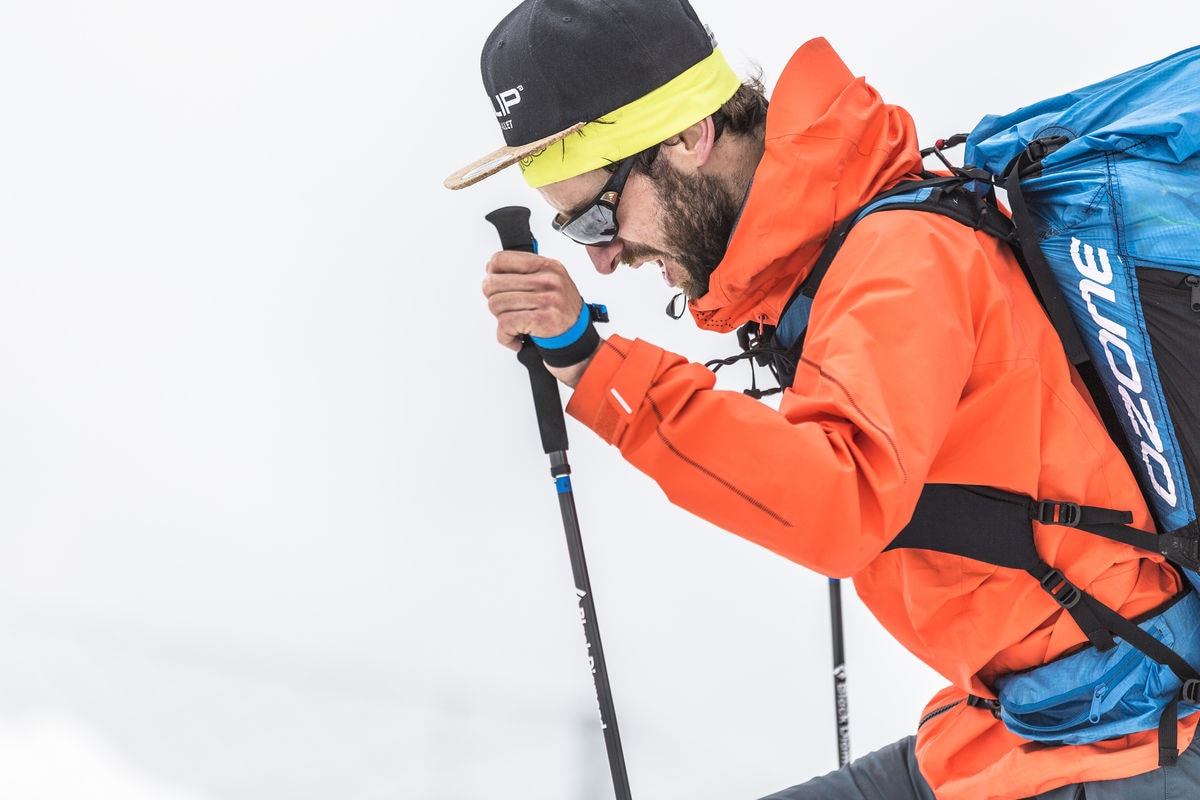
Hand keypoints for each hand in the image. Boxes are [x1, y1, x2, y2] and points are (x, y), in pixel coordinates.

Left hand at [482, 250, 601, 386]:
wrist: (577, 340)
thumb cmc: (560, 313)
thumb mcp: (549, 283)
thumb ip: (524, 274)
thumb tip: (492, 270)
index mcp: (547, 267)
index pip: (501, 259)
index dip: (491, 274)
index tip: (496, 286)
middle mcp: (548, 280)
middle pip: (493, 284)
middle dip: (493, 300)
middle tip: (504, 309)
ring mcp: (547, 299)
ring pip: (496, 304)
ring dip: (500, 320)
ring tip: (514, 324)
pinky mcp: (543, 319)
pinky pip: (505, 324)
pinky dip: (505, 336)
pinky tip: (514, 337)